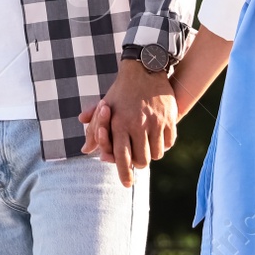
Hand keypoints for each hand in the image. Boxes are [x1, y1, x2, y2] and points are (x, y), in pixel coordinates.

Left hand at [77, 61, 177, 186]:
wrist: (144, 70)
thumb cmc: (121, 92)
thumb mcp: (105, 107)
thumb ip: (95, 130)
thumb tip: (85, 149)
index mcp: (119, 123)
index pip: (121, 156)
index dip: (124, 173)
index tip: (126, 184)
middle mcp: (137, 124)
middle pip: (141, 160)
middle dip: (139, 163)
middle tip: (138, 158)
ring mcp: (155, 122)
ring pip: (156, 154)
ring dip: (152, 153)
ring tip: (147, 145)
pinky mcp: (169, 119)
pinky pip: (169, 143)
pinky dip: (164, 144)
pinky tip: (158, 137)